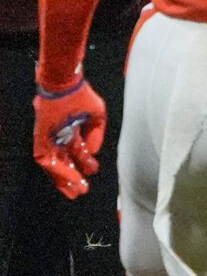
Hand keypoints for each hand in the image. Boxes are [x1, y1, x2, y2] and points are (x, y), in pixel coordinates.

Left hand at [32, 79, 106, 199]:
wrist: (64, 84)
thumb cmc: (80, 95)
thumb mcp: (97, 115)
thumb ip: (96, 135)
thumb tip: (93, 153)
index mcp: (71, 129)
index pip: (75, 152)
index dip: (83, 165)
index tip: (92, 174)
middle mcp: (59, 136)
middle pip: (63, 162)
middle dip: (72, 178)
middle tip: (80, 191)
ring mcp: (49, 138)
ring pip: (54, 164)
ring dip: (64, 179)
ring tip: (75, 190)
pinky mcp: (41, 138)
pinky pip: (46, 159)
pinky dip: (57, 170)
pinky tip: (69, 177)